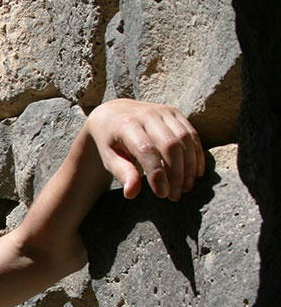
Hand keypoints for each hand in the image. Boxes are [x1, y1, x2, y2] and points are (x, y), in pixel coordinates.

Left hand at [85, 99, 204, 200]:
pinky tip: (195, 173)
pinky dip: (196, 154)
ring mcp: (162, 111)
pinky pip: (191, 133)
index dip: (157, 174)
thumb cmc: (109, 140)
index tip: (163, 194)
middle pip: (170, 145)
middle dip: (176, 173)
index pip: (147, 150)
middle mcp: (146, 115)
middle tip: (175, 195)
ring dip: (189, 166)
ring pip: (185, 139)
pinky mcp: (174, 112)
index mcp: (126, 125)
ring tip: (186, 187)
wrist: (112, 112)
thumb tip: (131, 193)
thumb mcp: (109, 157)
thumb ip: (122, 173)